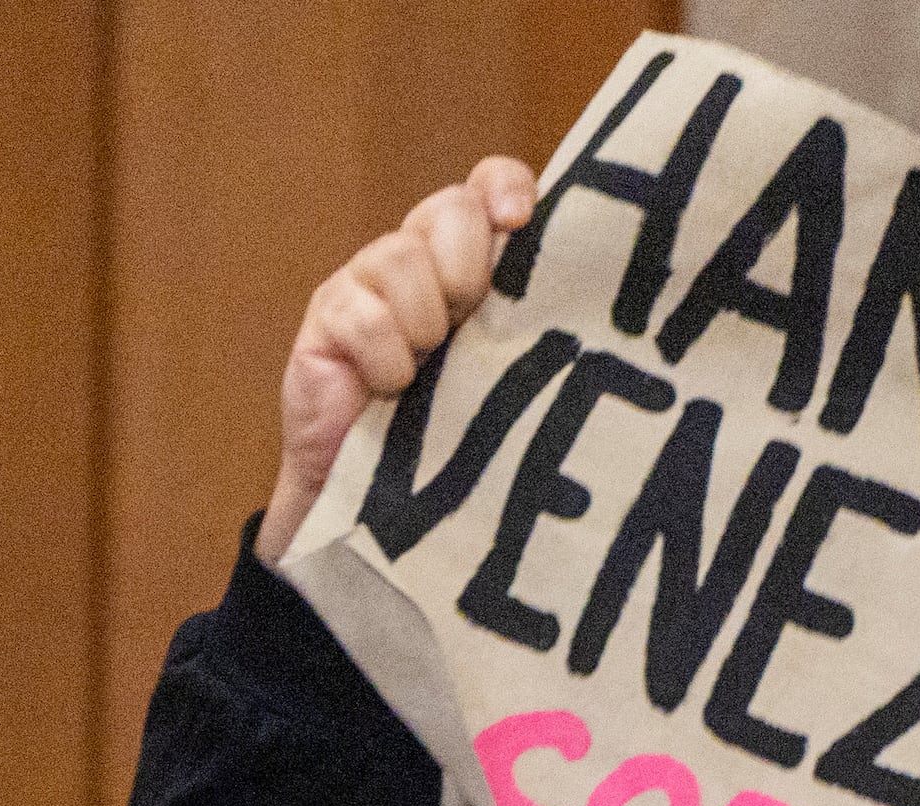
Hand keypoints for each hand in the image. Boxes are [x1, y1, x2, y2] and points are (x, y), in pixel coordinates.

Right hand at [265, 156, 538, 551]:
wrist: (377, 506)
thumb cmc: (455, 439)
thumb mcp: (507, 375)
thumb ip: (532, 325)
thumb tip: (594, 300)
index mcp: (468, 262)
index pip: (487, 185)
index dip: (504, 188)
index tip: (520, 222)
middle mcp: (417, 259)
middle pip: (449, 208)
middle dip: (468, 267)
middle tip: (468, 323)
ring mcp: (364, 284)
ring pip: (400, 255)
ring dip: (425, 320)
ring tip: (426, 368)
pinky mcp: (325, 320)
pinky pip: (363, 314)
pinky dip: (386, 359)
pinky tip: (391, 391)